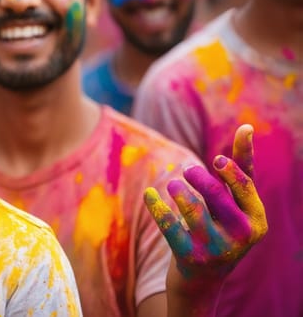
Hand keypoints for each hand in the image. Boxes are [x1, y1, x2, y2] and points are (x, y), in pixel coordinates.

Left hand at [144, 124, 267, 285]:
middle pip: (216, 194)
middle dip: (198, 177)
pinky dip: (156, 205)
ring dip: (178, 191)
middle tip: (188, 170)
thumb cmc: (222, 227)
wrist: (203, 279)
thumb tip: (247, 126)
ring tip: (173, 185)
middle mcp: (241, 237)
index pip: (245, 186)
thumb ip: (240, 169)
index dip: (229, 169)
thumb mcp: (236, 204)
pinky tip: (150, 193)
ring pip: (192, 210)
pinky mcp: (189, 257)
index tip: (216, 159)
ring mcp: (215, 249)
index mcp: (257, 221)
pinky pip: (168, 225)